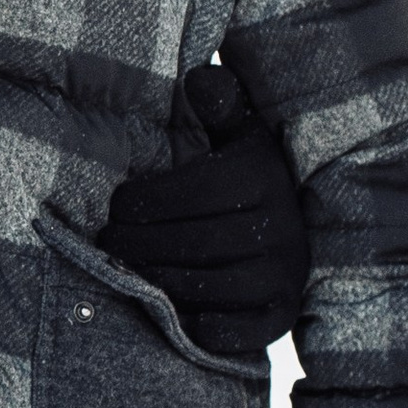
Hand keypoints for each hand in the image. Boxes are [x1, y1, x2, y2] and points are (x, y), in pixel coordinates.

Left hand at [102, 65, 308, 361]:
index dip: (136, 203)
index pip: (182, 195)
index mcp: (263, 179)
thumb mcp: (241, 136)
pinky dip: (189, 322)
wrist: (301, 236)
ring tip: (124, 270)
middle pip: (184, 244)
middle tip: (106, 245)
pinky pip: (223, 330)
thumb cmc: (249, 181)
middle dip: (132, 245)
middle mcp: (281, 230)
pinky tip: (166, 306)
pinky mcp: (280, 318)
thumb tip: (199, 77)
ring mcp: (283, 278)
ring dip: (150, 281)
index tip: (116, 208)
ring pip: (196, 286)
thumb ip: (220, 104)